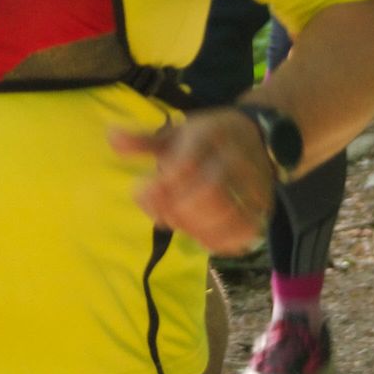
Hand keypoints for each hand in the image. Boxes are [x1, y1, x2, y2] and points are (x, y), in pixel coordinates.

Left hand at [108, 109, 275, 254]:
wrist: (256, 135)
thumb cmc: (206, 138)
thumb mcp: (175, 133)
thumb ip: (143, 140)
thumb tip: (110, 137)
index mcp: (210, 135)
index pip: (186, 164)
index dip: (161, 185)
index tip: (141, 191)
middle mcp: (235, 158)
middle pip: (209, 191)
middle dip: (178, 209)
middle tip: (160, 213)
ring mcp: (253, 183)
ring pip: (229, 213)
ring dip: (197, 227)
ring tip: (178, 223)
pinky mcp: (263, 205)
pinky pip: (245, 231)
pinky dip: (221, 240)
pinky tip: (200, 237)